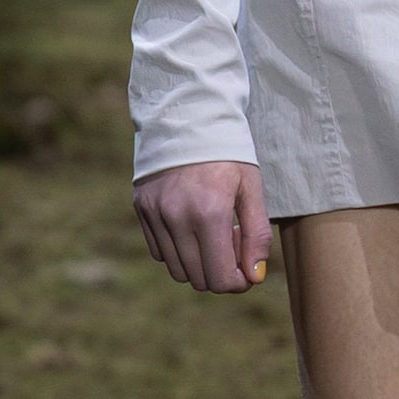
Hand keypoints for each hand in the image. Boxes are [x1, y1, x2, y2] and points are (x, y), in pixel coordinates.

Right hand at [133, 160, 272, 293]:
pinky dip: (178, 251)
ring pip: (177, 270)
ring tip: (212, 236)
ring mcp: (155, 214)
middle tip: (232, 245)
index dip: (238, 283)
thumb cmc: (228, 153)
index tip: (246, 269)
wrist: (188, 115)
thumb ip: (257, 234)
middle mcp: (177, 217)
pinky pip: (159, 252)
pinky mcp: (141, 209)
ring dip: (198, 265)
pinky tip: (192, 228)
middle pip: (199, 279)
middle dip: (220, 273)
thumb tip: (254, 276)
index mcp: (210, 212)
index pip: (220, 278)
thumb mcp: (251, 188)